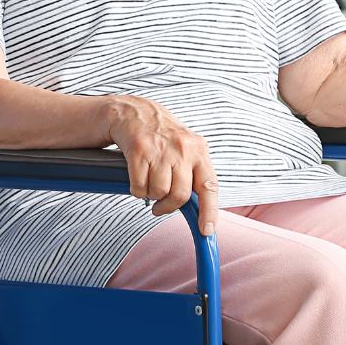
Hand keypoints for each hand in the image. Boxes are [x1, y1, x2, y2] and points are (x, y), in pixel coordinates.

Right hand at [104, 95, 219, 234]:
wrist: (136, 113)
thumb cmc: (163, 137)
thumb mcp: (187, 149)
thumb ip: (194, 174)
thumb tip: (200, 210)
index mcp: (199, 150)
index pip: (210, 186)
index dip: (210, 212)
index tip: (207, 231)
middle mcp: (183, 149)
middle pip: (180, 195)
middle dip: (169, 206)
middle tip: (161, 206)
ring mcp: (161, 150)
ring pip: (158, 193)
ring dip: (151, 194)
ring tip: (150, 180)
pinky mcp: (139, 151)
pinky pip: (139, 187)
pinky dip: (136, 189)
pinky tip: (138, 175)